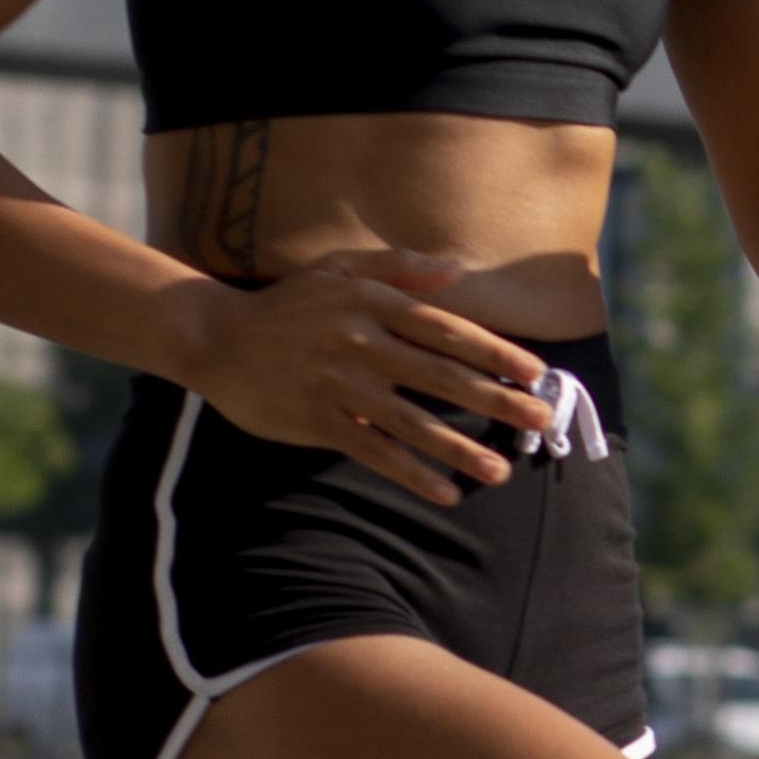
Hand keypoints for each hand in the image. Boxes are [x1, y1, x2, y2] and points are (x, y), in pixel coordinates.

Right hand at [172, 251, 550, 500]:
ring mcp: (339, 382)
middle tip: (541, 421)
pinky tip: (444, 491)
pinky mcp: (317, 419)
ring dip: (460, 448)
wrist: (216, 337)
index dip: (496, 352)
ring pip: (413, 420)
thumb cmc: (288, 303)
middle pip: (442, 375)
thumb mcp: (340, 268)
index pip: (449, 330)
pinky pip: (373, 450)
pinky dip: (410, 472)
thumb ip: (400, 267)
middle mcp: (362, 341)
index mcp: (374, 303)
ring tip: (501, 472)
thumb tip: (458, 270)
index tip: (537, 374)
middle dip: (497, 400)